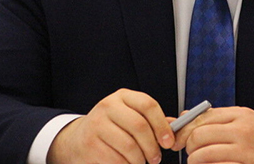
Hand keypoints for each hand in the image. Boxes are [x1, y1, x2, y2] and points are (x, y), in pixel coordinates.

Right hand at [47, 89, 174, 163]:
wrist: (78, 140)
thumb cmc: (110, 129)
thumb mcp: (129, 117)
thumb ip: (151, 121)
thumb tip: (175, 127)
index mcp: (122, 97)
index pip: (148, 105)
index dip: (162, 125)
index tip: (168, 142)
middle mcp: (108, 106)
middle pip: (140, 126)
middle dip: (152, 147)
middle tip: (155, 158)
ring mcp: (97, 124)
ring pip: (129, 147)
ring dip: (139, 160)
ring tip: (140, 162)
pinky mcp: (90, 144)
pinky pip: (117, 160)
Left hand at [173, 106, 253, 163]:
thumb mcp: (244, 120)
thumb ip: (215, 118)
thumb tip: (182, 117)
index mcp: (240, 114)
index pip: (200, 118)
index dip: (184, 130)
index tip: (179, 139)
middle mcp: (242, 130)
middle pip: (199, 135)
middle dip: (189, 146)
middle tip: (191, 152)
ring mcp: (245, 150)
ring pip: (204, 154)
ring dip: (195, 160)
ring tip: (198, 162)